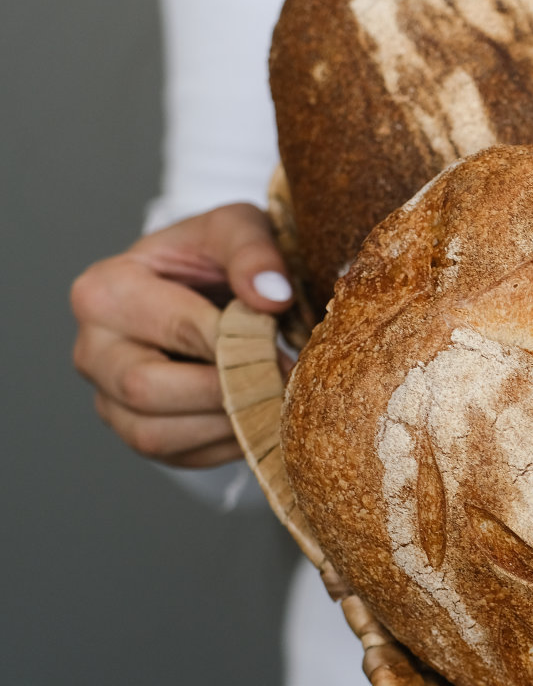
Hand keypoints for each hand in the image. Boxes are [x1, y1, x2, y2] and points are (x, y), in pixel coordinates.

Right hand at [71, 204, 293, 466]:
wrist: (205, 287)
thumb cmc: (214, 256)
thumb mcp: (237, 227)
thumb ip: (253, 250)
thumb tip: (272, 296)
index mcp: (104, 291)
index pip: (177, 329)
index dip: (239, 343)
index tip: (288, 348)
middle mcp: (92, 350)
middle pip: (148, 390)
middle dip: (226, 389)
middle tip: (283, 382)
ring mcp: (108, 398)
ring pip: (157, 435)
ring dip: (227, 423)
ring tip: (275, 398)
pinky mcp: (137, 432)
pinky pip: (180, 457)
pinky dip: (228, 443)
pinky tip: (260, 414)